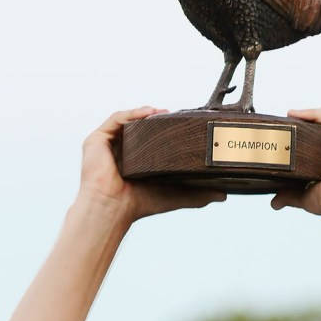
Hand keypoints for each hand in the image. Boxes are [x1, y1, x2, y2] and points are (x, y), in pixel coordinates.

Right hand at [80, 107, 225, 222]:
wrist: (113, 208)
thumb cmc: (138, 205)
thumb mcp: (174, 196)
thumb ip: (197, 195)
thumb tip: (223, 195)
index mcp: (134, 162)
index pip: (149, 141)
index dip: (165, 132)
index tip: (181, 126)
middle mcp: (119, 152)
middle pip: (138, 128)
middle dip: (156, 120)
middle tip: (174, 116)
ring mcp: (107, 145)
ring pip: (128, 121)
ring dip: (145, 114)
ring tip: (163, 112)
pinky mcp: (96, 140)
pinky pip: (116, 119)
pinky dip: (132, 113)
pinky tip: (148, 112)